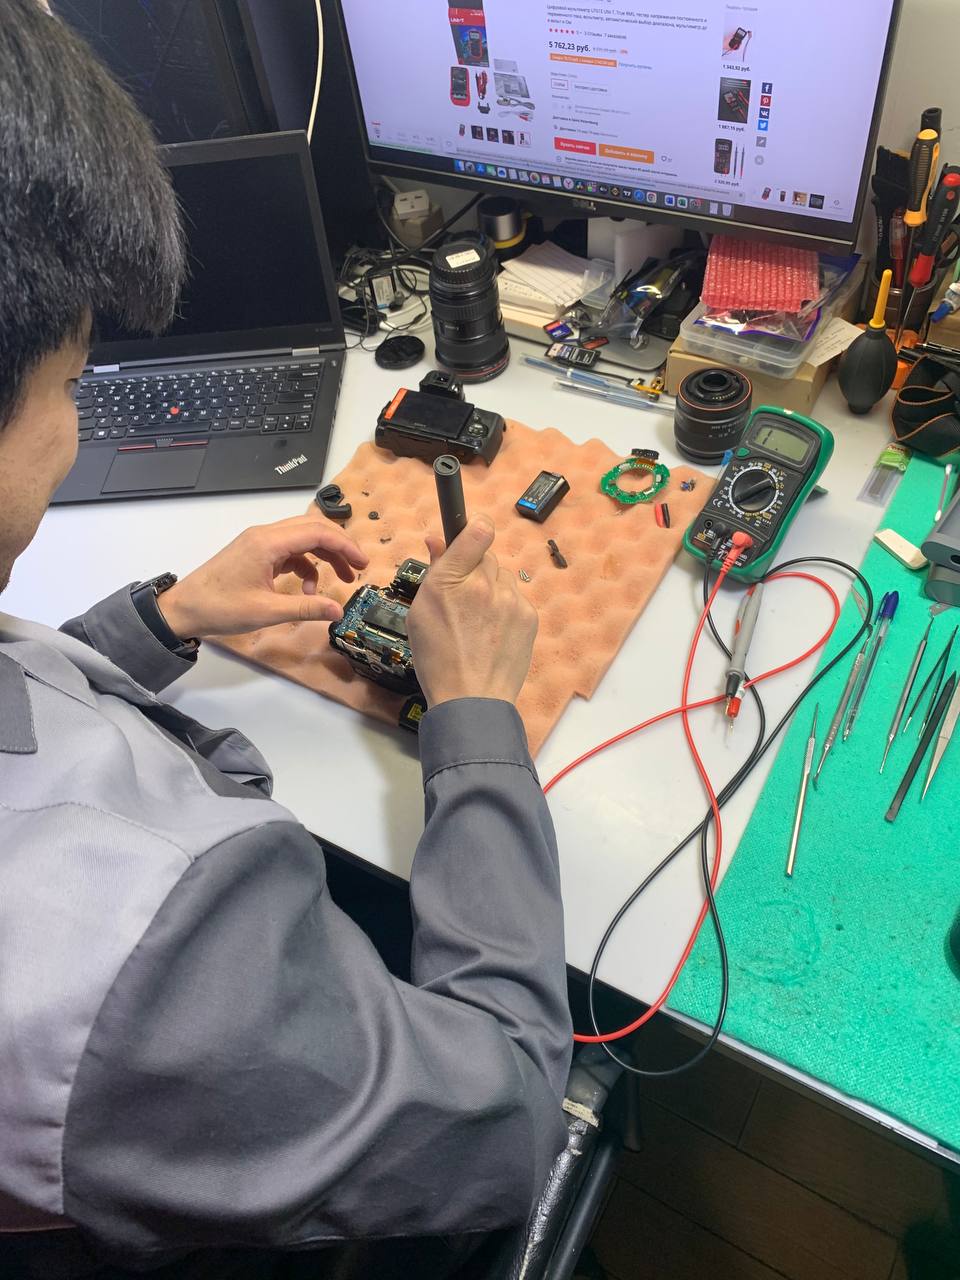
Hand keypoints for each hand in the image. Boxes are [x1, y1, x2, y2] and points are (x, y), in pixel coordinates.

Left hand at [157, 514, 368, 638]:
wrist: (183, 608)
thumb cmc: (221, 608)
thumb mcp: (266, 612)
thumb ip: (306, 609)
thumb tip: (338, 610)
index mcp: (268, 543)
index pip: (316, 533)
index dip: (344, 546)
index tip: (363, 563)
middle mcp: (265, 535)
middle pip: (312, 528)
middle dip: (338, 547)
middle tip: (358, 569)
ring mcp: (259, 542)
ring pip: (302, 539)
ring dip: (323, 557)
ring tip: (341, 580)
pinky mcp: (256, 553)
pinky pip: (290, 552)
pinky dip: (305, 567)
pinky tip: (307, 592)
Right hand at [407, 514, 537, 707]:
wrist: (472, 698)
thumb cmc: (439, 658)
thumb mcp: (420, 612)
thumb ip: (433, 570)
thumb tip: (438, 540)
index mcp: (451, 580)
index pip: (476, 530)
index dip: (473, 528)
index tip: (469, 532)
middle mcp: (485, 584)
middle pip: (487, 556)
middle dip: (475, 569)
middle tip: (462, 597)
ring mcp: (511, 600)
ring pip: (502, 578)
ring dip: (492, 590)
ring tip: (477, 622)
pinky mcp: (529, 616)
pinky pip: (516, 599)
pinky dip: (506, 609)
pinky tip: (492, 632)